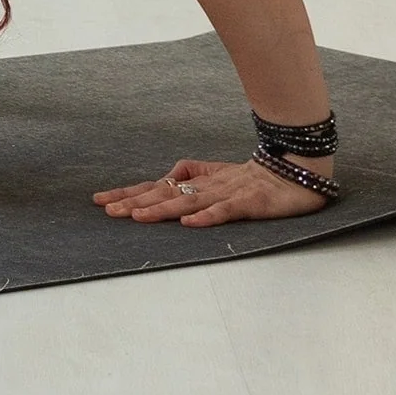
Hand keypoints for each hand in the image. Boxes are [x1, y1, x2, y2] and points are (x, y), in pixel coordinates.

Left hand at [95, 156, 334, 225]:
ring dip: (162, 210)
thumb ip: (191, 174)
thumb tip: (166, 176)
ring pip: (188, 202)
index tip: (100, 200)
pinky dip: (207, 216)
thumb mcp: (217, 175)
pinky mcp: (249, 202)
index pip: (156, 187)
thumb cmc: (254, 176)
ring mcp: (227, 193)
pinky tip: (189, 223)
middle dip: (134, 202)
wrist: (295, 171)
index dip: (129, 192)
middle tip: (107, 209)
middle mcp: (206, 186)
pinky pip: (225, 211)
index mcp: (197, 181)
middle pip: (165, 194)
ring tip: (137, 216)